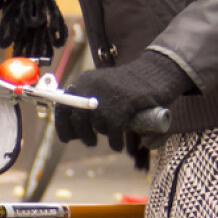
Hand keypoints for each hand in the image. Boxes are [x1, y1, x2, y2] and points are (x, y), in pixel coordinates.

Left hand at [54, 50, 190, 148]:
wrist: (155, 73)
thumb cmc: (129, 85)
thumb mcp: (104, 88)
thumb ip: (89, 102)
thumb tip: (74, 129)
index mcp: (85, 81)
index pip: (63, 105)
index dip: (62, 124)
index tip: (66, 137)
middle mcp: (91, 87)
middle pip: (77, 119)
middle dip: (82, 134)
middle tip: (90, 142)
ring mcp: (105, 96)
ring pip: (96, 125)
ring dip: (103, 135)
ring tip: (112, 137)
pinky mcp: (121, 106)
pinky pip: (113, 131)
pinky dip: (115, 141)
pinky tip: (118, 144)